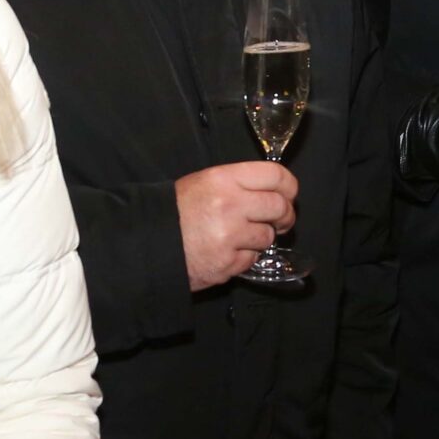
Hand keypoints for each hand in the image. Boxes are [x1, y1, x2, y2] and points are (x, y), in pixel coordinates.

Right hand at [176, 160, 298, 290]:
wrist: (148, 242)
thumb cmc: (176, 210)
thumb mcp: (204, 182)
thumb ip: (239, 183)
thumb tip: (274, 191)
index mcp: (224, 179)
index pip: (275, 175)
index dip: (289, 186)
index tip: (289, 195)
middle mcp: (230, 204)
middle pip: (279, 207)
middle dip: (284, 215)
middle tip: (279, 221)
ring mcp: (229, 236)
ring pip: (268, 236)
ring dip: (261, 238)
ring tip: (241, 236)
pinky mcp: (227, 263)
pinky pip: (252, 259)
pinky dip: (244, 258)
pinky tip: (227, 251)